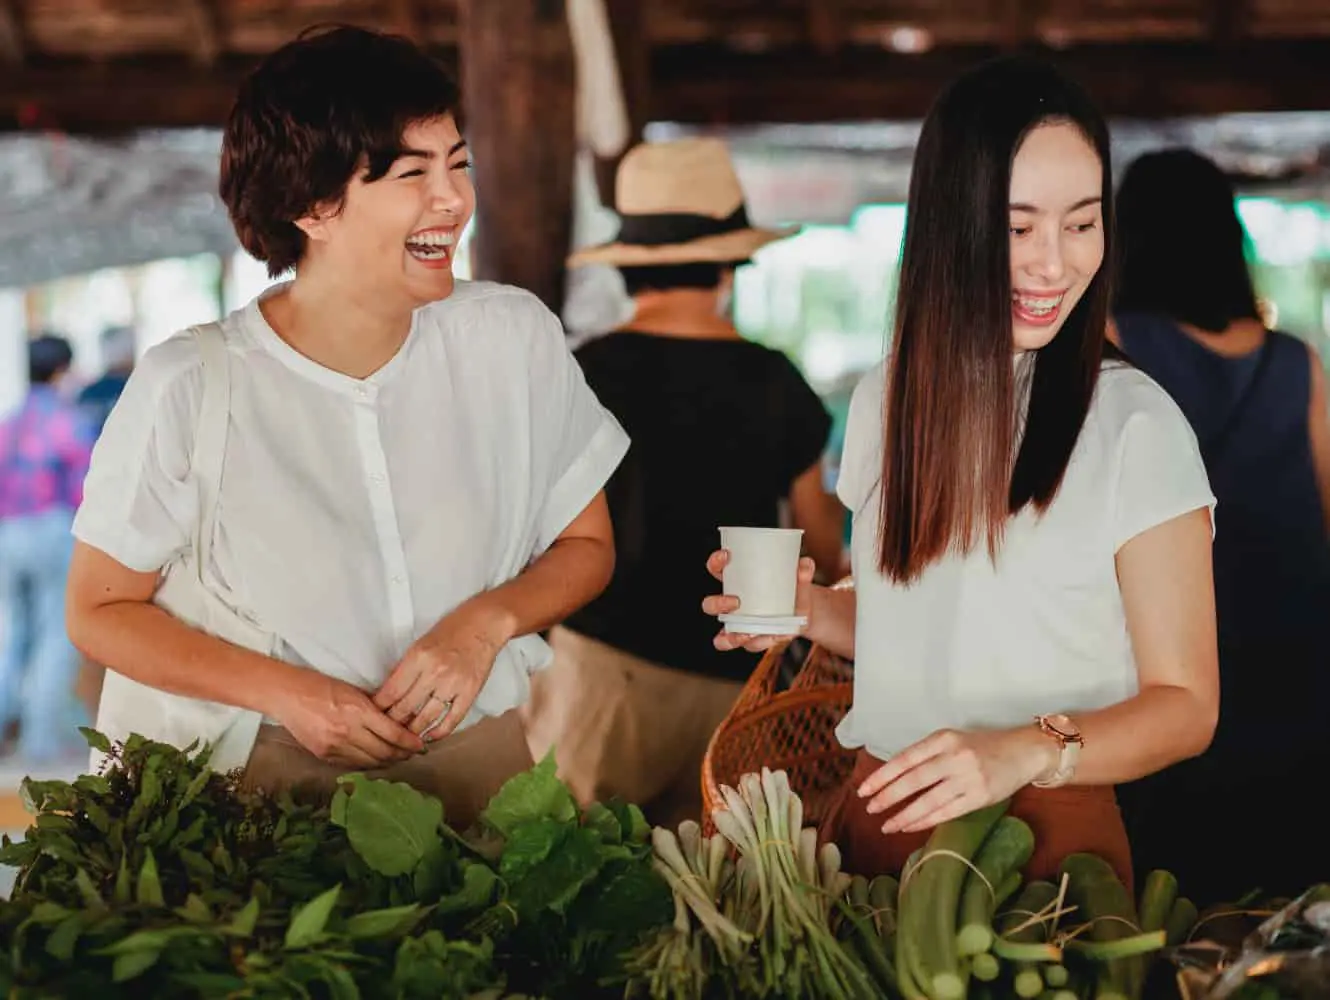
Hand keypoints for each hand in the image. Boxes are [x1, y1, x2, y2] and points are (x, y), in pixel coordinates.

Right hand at [274, 671, 424, 768]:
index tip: (421, 744)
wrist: (287, 695)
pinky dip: (367, 764)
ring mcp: (335, 746)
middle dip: (402, 755)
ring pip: (370, 762)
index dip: (410, 742)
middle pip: (385, 752)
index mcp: (358, 711)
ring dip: (387, 762)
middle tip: (412, 753)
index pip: (393, 734)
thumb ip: (374, 709)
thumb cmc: (321, 686)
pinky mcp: (324, 755)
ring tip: (397, 758)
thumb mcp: (354, 692)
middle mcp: (348, 732)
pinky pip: (353, 765)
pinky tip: (375, 760)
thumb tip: (397, 722)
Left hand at [373, 599, 510, 741]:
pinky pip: (452, 719)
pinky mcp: (470, 693)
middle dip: (392, 722)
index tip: (373, 715)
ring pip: (426, 718)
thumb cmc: (450, 630)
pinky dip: (439, 732)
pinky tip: (429, 737)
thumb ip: (406, 668)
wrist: (484, 624)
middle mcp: (435, 673)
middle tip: (385, 730)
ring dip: (412, 731)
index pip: (391, 691)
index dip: (379, 707)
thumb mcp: (420, 644)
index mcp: (418, 657)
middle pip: (405, 708)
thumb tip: (389, 693)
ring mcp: (454, 684)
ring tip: (404, 737)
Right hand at [700, 549, 816, 652]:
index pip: (716, 570)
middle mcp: (731, 606)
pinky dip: (761, 643)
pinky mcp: (752, 641)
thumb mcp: (798, 579)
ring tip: (750, 632)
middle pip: (709, 606)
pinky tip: (775, 637)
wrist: (802, 613)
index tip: (726, 556)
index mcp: (736, 582)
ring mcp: (739, 627)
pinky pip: (749, 646)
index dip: (715, 563)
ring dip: (732, 636)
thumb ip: (803, 571)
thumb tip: (805, 564)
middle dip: (718, 604)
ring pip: (721, 637)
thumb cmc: (790, 589)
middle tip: (736, 601)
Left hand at [856, 727, 1057, 833]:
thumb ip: (928, 755)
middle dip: (888, 796)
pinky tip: (909, 826)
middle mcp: (954, 756)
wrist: (1025, 751)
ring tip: (886, 825)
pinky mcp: (980, 796)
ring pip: (928, 800)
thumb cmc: (983, 746)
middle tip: (869, 808)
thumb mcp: (953, 741)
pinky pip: (946, 812)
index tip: (864, 789)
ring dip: (904, 815)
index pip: (905, 759)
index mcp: (943, 738)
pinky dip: (924, 820)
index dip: (882, 776)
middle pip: (913, 780)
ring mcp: (968, 777)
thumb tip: (893, 778)